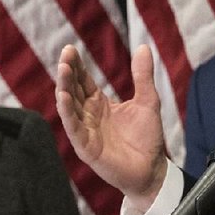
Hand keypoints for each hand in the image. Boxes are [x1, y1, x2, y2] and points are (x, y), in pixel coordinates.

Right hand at [56, 44, 167, 212]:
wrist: (151, 168)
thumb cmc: (147, 136)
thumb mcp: (148, 100)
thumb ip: (143, 75)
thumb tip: (143, 46)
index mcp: (100, 103)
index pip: (83, 81)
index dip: (76, 66)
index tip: (70, 48)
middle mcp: (88, 115)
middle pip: (73, 90)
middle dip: (68, 72)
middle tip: (65, 54)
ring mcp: (85, 130)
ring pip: (69, 106)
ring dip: (64, 88)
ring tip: (62, 70)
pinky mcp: (86, 146)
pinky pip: (73, 127)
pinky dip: (67, 112)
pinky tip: (63, 97)